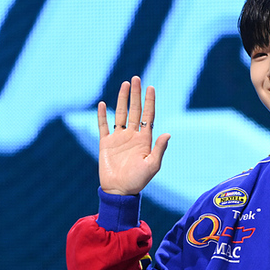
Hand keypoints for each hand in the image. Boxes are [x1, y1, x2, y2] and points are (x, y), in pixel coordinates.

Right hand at [98, 76, 169, 194]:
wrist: (119, 191)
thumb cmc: (138, 180)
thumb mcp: (152, 165)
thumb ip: (159, 149)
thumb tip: (168, 133)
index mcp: (144, 139)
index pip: (148, 116)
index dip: (149, 102)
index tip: (151, 88)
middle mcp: (132, 135)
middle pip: (134, 110)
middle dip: (136, 95)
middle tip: (136, 78)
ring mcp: (118, 138)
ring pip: (120, 114)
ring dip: (122, 99)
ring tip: (125, 84)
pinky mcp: (105, 143)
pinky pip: (103, 126)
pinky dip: (102, 115)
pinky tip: (102, 104)